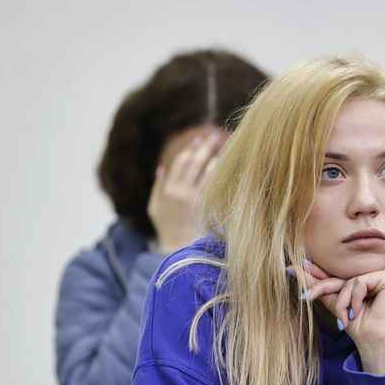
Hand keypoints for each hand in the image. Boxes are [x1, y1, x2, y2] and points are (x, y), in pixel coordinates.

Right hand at [148, 130, 222, 252]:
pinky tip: (229, 164)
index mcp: (168, 189)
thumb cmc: (167, 229)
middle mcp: (181, 192)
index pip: (180, 162)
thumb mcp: (155, 208)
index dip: (189, 149)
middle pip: (194, 162)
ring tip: (225, 144)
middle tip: (214, 134)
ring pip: (207, 170)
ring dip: (216, 155)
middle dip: (204, 146)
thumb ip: (157, 187)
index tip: (198, 139)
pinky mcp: (207, 206)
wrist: (178, 250)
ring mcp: (195, 199)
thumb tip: (161, 167)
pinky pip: (216, 184)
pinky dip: (222, 172)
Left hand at [302, 261, 384, 375]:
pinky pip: (361, 281)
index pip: (339, 271)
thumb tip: (292, 268)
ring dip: (343, 301)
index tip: (296, 267)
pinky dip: (355, 299)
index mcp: (367, 275)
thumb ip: (317, 284)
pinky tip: (359, 311)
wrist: (372, 341)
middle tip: (308, 297)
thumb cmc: (357, 325)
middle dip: (324, 288)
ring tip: (347, 316)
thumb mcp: (333, 302)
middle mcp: (378, 271)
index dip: (318, 273)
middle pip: (342, 273)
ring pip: (351, 279)